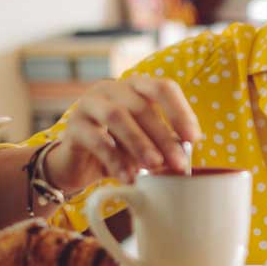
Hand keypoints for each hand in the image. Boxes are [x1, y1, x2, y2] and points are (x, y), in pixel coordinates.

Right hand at [45, 75, 201, 190]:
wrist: (77, 165)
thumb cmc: (117, 149)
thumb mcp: (145, 146)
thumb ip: (163, 146)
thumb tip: (184, 156)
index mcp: (135, 87)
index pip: (163, 88)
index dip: (181, 111)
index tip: (194, 138)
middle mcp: (111, 89)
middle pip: (141, 105)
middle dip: (163, 136)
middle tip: (179, 162)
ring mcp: (89, 104)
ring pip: (117, 116)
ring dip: (140, 143)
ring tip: (155, 166)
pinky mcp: (73, 126)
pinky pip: (96, 139)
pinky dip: (115, 160)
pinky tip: (129, 177)